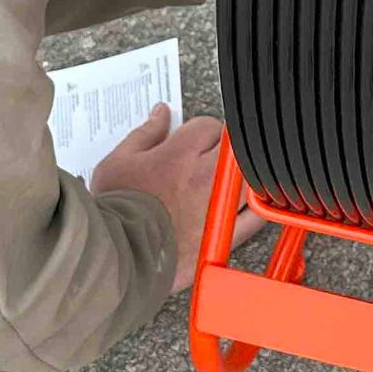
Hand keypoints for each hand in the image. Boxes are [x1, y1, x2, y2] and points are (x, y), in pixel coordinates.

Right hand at [91, 104, 264, 290]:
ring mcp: (218, 206)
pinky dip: (254, 207)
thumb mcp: (117, 163)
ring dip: (240, 176)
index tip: (194, 142)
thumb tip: (161, 113)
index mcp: (180, 155)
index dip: (200, 132)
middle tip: (209, 160)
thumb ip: (145, 133)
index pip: (208, 126)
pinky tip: (242, 206)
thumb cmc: (116, 214)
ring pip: (249, 178)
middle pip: (234, 147)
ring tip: (224, 182)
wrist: (120, 258)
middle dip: (222, 149)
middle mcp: (205, 177)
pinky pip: (255, 215)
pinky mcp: (226, 235)